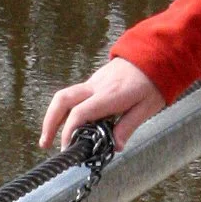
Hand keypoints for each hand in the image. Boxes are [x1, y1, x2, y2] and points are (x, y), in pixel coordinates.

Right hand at [40, 57, 166, 153]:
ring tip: (50, 136)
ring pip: (63, 96)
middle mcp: (96, 87)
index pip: (80, 113)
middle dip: (49, 122)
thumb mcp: (146, 108)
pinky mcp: (94, 82)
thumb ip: (128, 127)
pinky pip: (73, 95)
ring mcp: (93, 82)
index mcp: (109, 95)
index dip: (69, 131)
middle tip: (45, 143)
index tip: (68, 148)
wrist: (155, 53)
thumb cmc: (153, 81)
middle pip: (62, 100)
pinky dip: (65, 111)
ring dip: (53, 116)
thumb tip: (115, 147)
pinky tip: (68, 125)